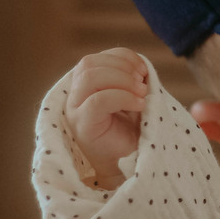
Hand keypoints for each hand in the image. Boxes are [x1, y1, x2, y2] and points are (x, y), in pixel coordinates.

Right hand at [65, 47, 148, 186]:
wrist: (129, 161)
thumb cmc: (131, 130)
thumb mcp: (134, 98)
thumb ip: (133, 80)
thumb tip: (142, 66)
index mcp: (86, 85)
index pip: (96, 58)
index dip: (122, 57)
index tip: (144, 70)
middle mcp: (75, 94)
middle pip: (89, 63)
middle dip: (122, 68)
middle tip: (143, 84)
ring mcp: (75, 109)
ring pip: (90, 77)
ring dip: (123, 81)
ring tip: (142, 95)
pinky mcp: (82, 124)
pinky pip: (98, 100)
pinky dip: (123, 97)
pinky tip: (139, 106)